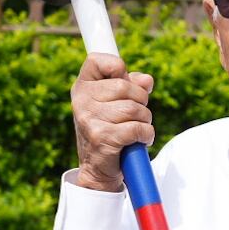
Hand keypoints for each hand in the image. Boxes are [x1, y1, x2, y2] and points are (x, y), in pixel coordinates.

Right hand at [71, 54, 155, 191]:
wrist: (98, 169)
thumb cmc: (109, 130)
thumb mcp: (116, 103)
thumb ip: (132, 85)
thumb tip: (147, 80)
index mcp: (82, 87)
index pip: (97, 60)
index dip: (117, 67)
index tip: (123, 81)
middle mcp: (82, 101)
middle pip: (125, 86)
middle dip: (140, 100)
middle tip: (136, 114)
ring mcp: (89, 120)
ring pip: (134, 108)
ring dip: (144, 119)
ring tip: (136, 129)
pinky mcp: (102, 138)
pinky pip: (137, 128)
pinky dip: (146, 134)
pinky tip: (140, 140)